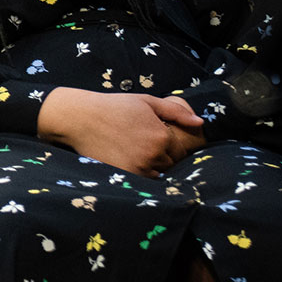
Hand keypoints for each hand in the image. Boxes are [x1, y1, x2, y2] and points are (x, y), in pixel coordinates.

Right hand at [39, 88, 203, 175]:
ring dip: (151, 165)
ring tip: (135, 151)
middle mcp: (152, 154)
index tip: (155, 137)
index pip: (178, 149)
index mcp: (161, 136)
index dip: (167, 144)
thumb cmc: (114, 106)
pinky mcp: (124, 174)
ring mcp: (138, 167)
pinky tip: (127, 158)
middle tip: (143, 144)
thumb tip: (200, 122)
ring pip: (156, 172)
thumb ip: (176, 112)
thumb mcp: (147, 102)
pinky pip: (141, 179)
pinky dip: (139, 172)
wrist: (81, 118)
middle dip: (161, 155)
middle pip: (168, 162)